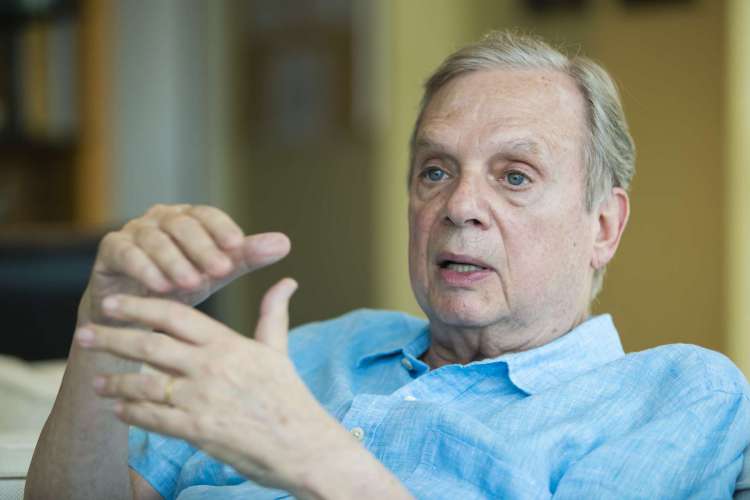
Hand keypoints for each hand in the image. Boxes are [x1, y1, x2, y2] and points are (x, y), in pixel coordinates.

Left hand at [75, 279, 358, 491]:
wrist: (304, 446)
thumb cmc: (290, 398)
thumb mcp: (279, 350)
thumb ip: (273, 314)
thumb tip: (287, 282)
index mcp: (228, 343)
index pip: (174, 316)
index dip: (139, 307)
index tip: (114, 304)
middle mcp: (210, 367)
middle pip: (149, 345)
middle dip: (112, 338)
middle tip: (83, 334)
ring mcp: (201, 399)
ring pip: (144, 383)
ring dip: (115, 380)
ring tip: (96, 380)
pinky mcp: (197, 430)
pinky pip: (153, 418)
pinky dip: (131, 412)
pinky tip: (118, 409)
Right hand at [79, 204, 289, 325]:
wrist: (136, 310)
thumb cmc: (183, 284)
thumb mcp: (217, 272)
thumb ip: (247, 257)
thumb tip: (285, 243)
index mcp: (189, 218)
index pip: (208, 215)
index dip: (223, 228)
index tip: (239, 246)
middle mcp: (161, 218)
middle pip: (183, 225)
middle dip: (203, 247)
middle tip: (221, 270)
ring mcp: (133, 231)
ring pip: (155, 239)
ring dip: (175, 261)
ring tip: (193, 282)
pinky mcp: (111, 250)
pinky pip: (126, 253)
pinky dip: (143, 268)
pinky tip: (160, 286)